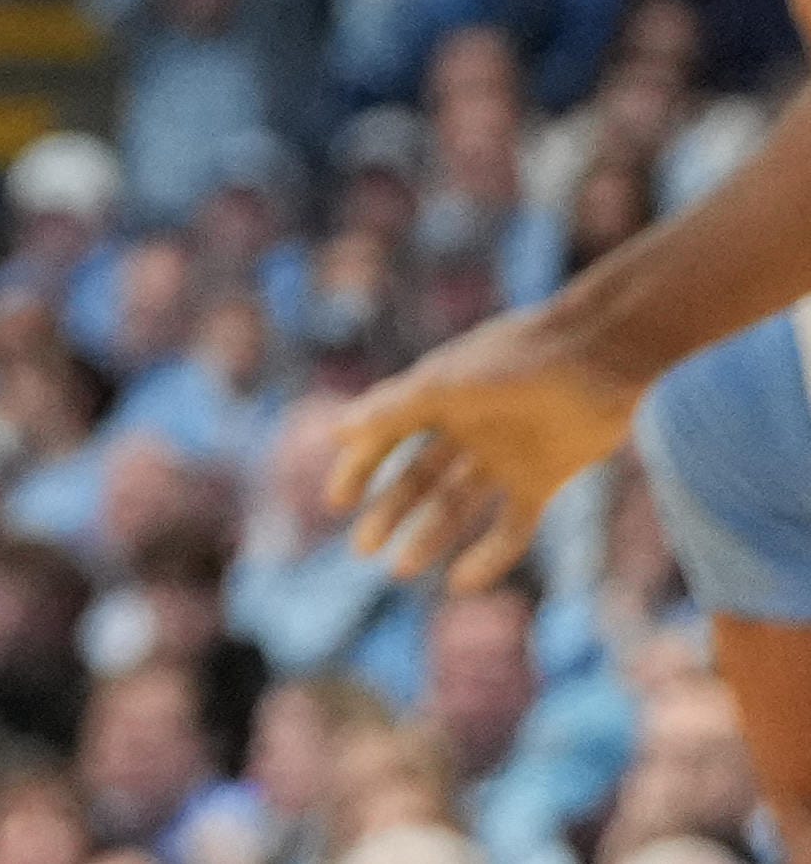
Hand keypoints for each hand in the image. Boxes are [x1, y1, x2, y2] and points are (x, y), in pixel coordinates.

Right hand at [330, 311, 644, 588]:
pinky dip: (488, 554)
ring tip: (403, 570)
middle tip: (364, 552)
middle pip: (418, 478)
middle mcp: (464, 429)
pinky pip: (511, 525)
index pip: (384, 437)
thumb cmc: (516, 360)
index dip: (359, 469)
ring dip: (429, 536)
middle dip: (390, 513)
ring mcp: (503, 456)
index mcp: (434, 398)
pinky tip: (462, 580)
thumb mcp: (447, 385)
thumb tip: (336, 432)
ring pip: (457, 504)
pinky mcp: (543, 479)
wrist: (600, 356)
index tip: (338, 504)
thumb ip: (393, 409)